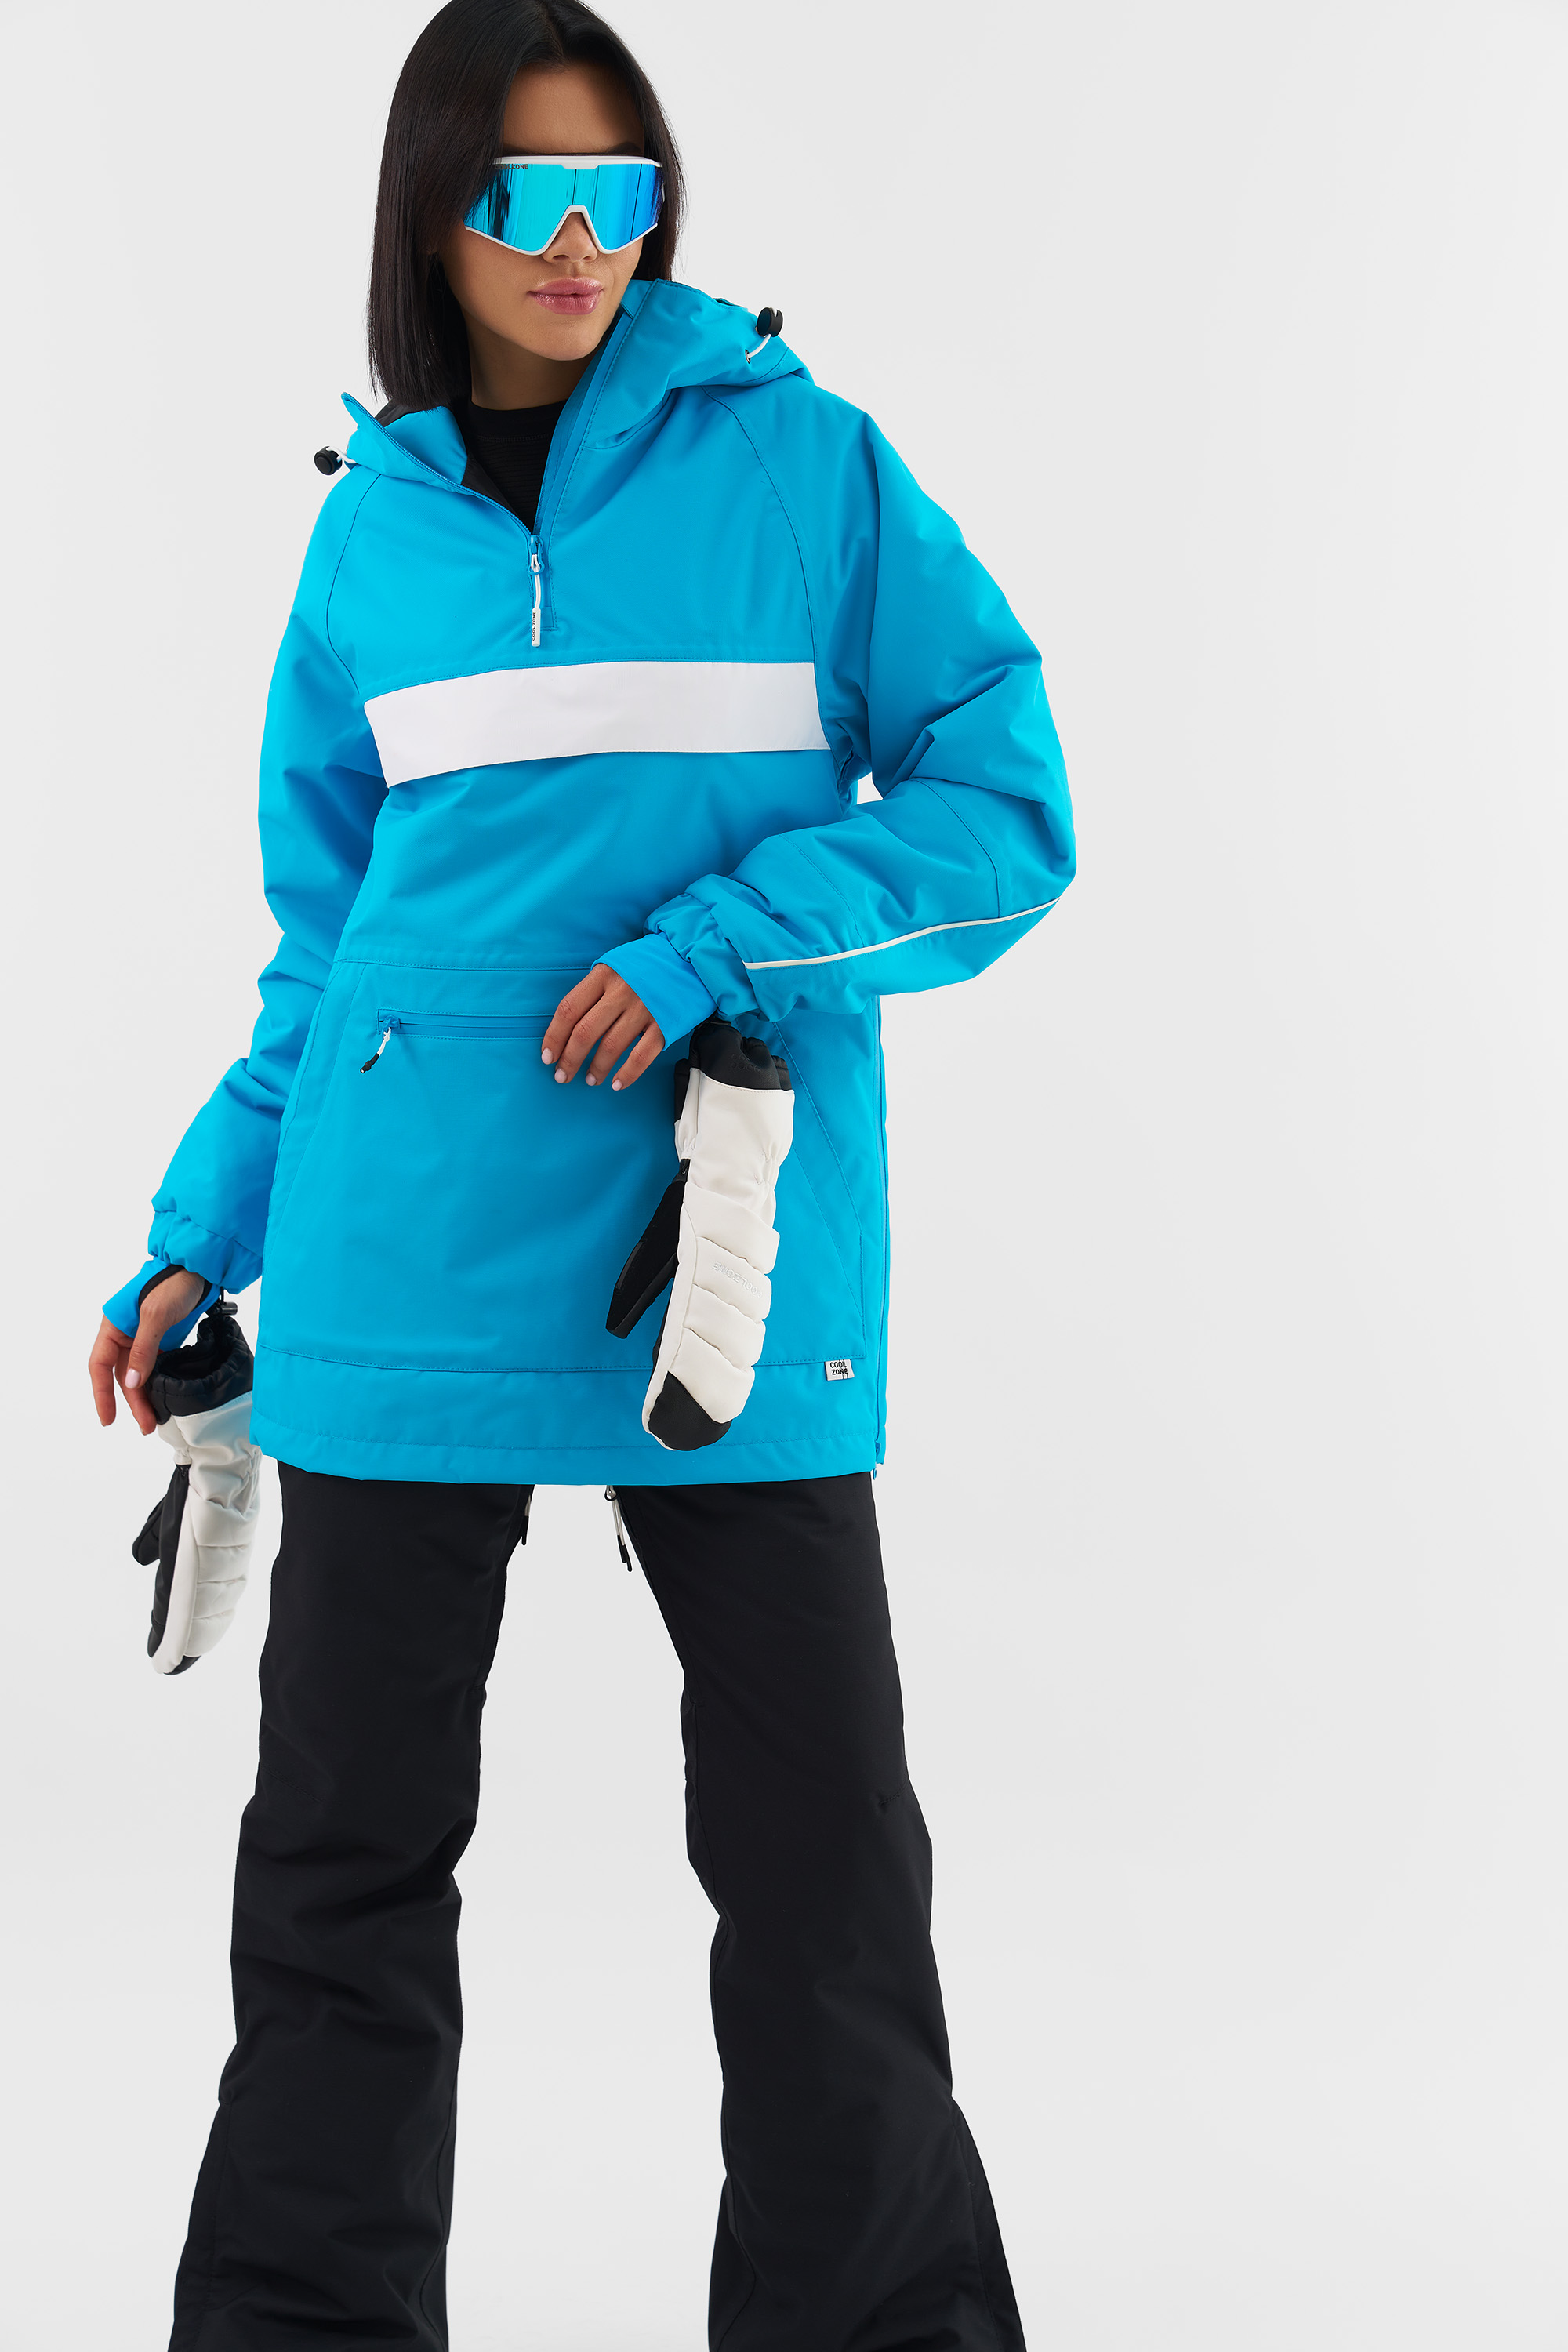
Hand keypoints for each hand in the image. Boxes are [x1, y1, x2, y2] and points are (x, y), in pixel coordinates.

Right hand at [89, 1269, 208, 1434]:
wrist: (198, 1269)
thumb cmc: (171, 1284)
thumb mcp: (155, 1315)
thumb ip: (143, 1349)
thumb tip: (133, 1383)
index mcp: (112, 1327)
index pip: (100, 1365)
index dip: (102, 1393)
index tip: (108, 1418)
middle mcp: (124, 1335)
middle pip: (122, 1375)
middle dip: (132, 1402)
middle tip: (145, 1426)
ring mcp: (143, 1339)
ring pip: (140, 1375)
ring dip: (145, 1398)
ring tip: (154, 1421)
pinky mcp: (162, 1341)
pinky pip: (155, 1368)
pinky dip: (158, 1385)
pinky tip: (164, 1400)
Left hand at [542, 965, 664, 1090]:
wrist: (686, 959)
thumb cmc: (643, 967)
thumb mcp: (613, 967)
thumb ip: (592, 992)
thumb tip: (568, 1029)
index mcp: (603, 975)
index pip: (569, 1010)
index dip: (554, 1037)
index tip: (548, 1057)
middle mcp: (622, 991)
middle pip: (585, 1032)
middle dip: (570, 1059)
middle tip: (563, 1075)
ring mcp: (644, 1008)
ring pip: (611, 1047)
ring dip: (597, 1069)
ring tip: (591, 1079)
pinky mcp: (665, 1023)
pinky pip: (641, 1055)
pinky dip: (628, 1073)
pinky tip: (617, 1083)